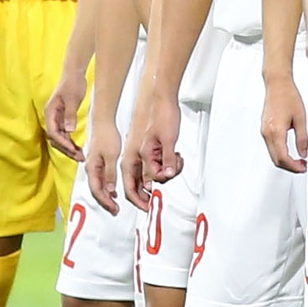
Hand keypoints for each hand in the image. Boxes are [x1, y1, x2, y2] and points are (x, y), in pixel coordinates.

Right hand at [44, 68, 86, 159]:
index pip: (53, 132)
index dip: (62, 142)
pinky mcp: (63, 119)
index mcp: (50, 112)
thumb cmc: (72, 83)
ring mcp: (57, 119)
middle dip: (66, 149)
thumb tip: (69, 131)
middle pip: (55, 138)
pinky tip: (79, 148)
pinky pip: (65, 134)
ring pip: (60, 138)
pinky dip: (71, 142)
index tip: (72, 149)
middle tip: (79, 157)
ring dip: (69, 148)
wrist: (74, 74)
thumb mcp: (72, 99)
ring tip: (81, 156)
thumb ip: (70, 115)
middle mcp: (51, 117)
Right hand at [84, 120, 121, 214]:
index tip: (115, 209)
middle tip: (116, 211)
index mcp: (92, 168)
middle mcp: (90, 169)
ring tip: (115, 204)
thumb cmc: (107, 137)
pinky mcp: (97, 163)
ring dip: (106, 196)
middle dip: (106, 202)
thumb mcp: (111, 156)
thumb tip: (109, 191)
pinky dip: (107, 188)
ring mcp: (93, 166)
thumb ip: (109, 174)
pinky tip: (113, 191)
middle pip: (96, 191)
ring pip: (98, 186)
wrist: (103, 122)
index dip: (106, 202)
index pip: (97, 191)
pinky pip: (100, 180)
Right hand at [123, 93, 181, 211]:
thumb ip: (167, 160)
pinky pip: (156, 164)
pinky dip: (166, 166)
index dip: (140, 200)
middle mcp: (135, 156)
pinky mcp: (150, 148)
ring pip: (151, 174)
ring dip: (165, 174)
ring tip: (176, 163)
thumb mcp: (168, 140)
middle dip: (152, 190)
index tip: (149, 207)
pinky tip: (175, 159)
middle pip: (140, 183)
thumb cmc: (162, 116)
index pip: (132, 186)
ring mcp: (142, 153)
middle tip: (160, 195)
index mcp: (136, 156)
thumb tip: (165, 176)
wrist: (163, 99)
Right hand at [260, 72, 307, 172]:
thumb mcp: (300, 119)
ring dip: (285, 161)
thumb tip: (304, 153)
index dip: (294, 166)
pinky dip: (281, 153)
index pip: (283, 157)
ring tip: (299, 160)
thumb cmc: (288, 96)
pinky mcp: (265, 129)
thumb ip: (302, 138)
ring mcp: (264, 131)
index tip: (303, 167)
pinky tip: (290, 152)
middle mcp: (267, 133)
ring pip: (273, 154)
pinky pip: (271, 147)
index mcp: (276, 131)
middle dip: (290, 167)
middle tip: (303, 166)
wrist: (277, 85)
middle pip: (276, 159)